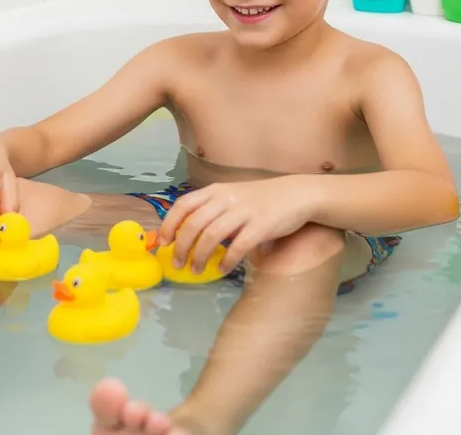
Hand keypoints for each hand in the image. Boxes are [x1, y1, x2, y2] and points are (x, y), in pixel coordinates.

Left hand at [158, 175, 314, 274]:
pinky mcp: (261, 225)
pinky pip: (238, 246)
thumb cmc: (260, 199)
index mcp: (216, 191)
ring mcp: (244, 212)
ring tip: (195, 270)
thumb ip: (212, 209)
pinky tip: (222, 268)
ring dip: (199, 257)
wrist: (295, 194)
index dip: (169, 224)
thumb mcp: (231, 196)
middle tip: (178, 264)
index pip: (183, 205)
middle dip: (181, 247)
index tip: (164, 242)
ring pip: (212, 236)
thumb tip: (187, 233)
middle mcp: (226, 199)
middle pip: (194, 224)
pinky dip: (226, 260)